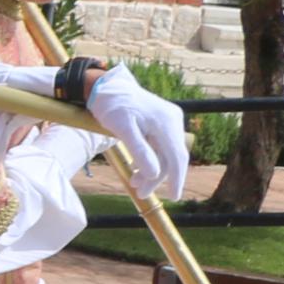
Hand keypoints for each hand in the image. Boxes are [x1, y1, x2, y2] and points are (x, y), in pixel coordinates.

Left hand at [84, 65, 191, 198]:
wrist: (106, 87)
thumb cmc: (111, 105)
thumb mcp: (122, 129)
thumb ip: (140, 151)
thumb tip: (155, 174)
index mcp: (166, 122)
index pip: (177, 156)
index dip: (176, 178)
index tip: (174, 197)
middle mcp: (172, 121)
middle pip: (171, 156)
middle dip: (158, 177)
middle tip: (140, 193)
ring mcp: (168, 121)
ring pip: (165, 152)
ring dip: (151, 170)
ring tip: (134, 183)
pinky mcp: (161, 122)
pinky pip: (159, 145)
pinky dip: (149, 159)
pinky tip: (137, 171)